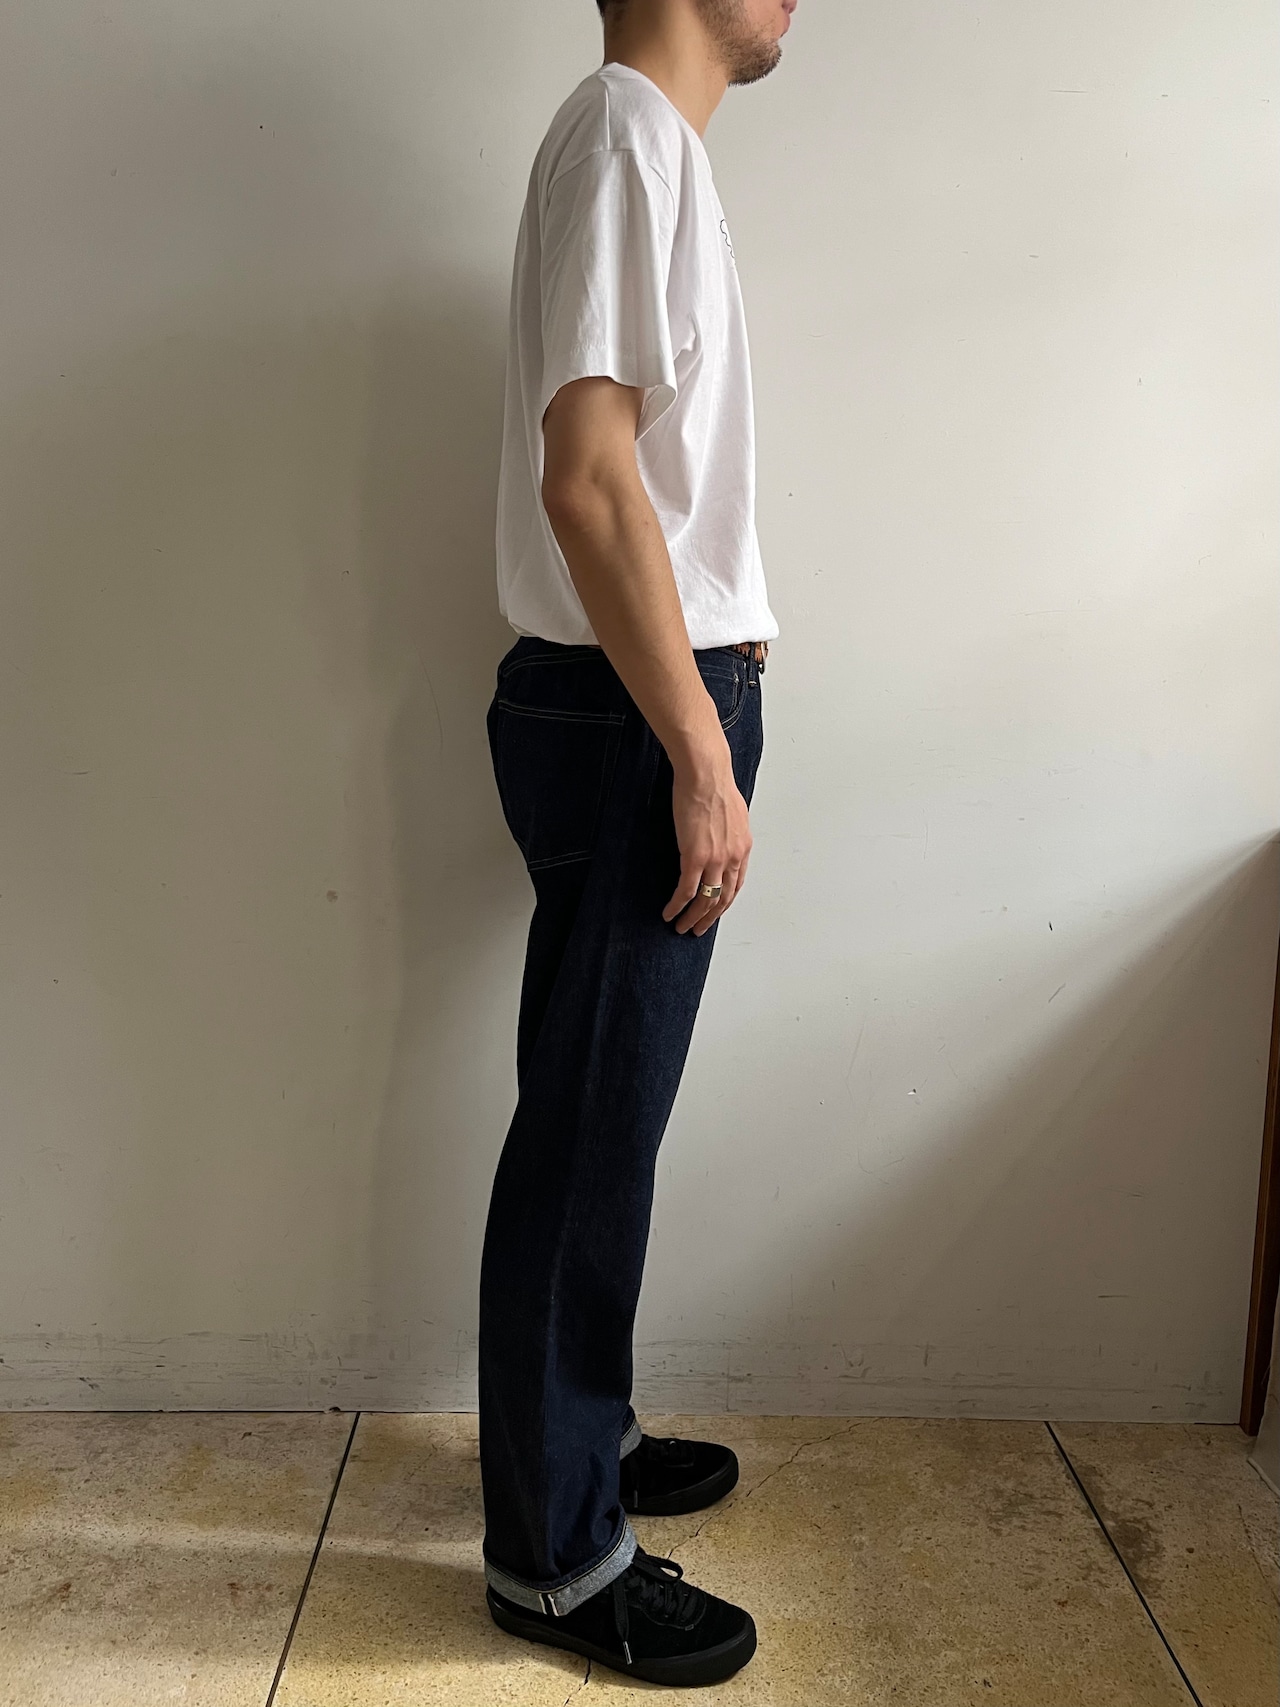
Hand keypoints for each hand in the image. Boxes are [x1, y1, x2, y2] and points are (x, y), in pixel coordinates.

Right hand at [662, 737, 752, 935]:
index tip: (715, 911)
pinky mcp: (695, 857)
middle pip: (723, 898)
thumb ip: (729, 831)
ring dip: (693, 918)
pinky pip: (686, 891)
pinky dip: (677, 906)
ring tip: (682, 927)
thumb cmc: (714, 783)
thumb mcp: (733, 812)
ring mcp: (715, 860)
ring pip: (705, 900)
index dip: (724, 901)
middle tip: (698, 929)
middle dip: (710, 917)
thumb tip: (723, 835)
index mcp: (743, 847)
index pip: (736, 884)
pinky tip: (669, 913)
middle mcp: (733, 858)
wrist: (705, 774)